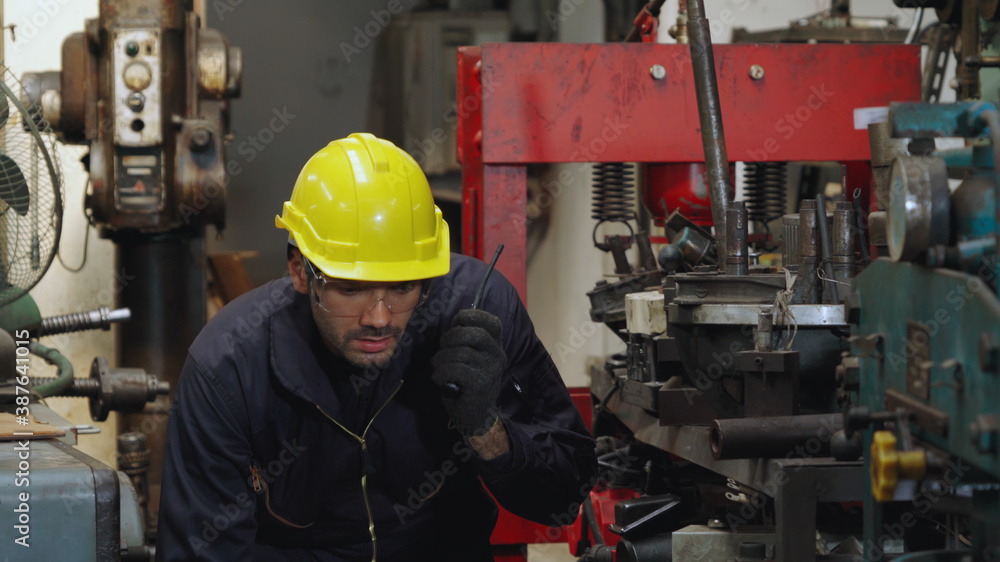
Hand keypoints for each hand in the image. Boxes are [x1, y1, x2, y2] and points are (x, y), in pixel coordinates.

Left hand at [431, 309, 504, 436]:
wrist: (476, 416)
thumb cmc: (468, 384)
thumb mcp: (472, 359)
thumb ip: (467, 342)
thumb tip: (454, 325)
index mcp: (495, 347)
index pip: (492, 323)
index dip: (473, 316)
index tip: (457, 321)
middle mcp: (497, 356)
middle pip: (475, 334)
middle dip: (451, 337)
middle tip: (442, 348)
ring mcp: (490, 371)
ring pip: (461, 353)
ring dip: (441, 358)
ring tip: (437, 366)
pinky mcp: (479, 385)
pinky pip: (455, 369)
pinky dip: (440, 372)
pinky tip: (438, 378)